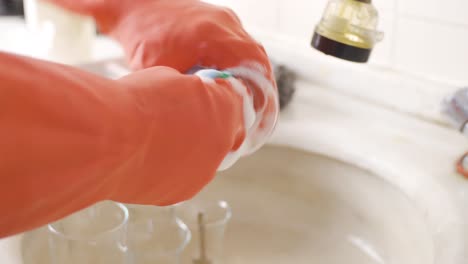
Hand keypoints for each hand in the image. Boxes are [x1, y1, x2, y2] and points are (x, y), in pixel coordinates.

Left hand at [49, 0, 278, 161]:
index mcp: (213, 35)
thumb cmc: (141, 37)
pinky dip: (244, 66)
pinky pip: (241, 45)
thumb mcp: (161, 71)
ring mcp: (224, 19)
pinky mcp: (220, 21)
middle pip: (258, 59)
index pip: (254, 65)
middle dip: (262, 89)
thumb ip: (190, 90)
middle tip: (261, 116)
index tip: (261, 114)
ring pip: (252, 52)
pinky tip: (239, 85)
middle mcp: (224, 23)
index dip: (261, 92)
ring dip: (255, 78)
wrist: (132, 6)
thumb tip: (215, 111)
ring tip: (253, 105)